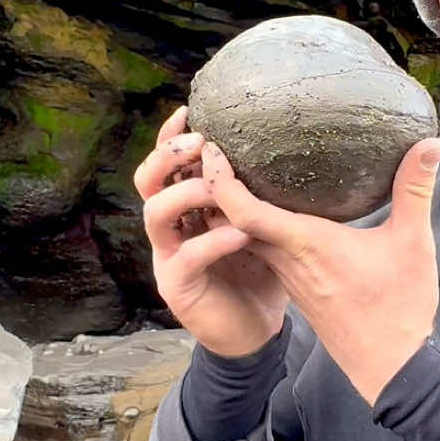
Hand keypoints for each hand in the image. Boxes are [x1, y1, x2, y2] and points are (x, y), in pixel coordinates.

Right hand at [133, 106, 289, 356]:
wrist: (256, 331)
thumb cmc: (260, 271)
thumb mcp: (261, 223)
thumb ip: (261, 193)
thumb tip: (292, 147)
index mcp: (186, 207)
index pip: (166, 164)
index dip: (170, 136)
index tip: (189, 109)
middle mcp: (170, 228)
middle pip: (147, 180)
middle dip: (168, 156)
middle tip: (199, 142)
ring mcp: (168, 256)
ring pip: (155, 213)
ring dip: (186, 193)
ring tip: (219, 187)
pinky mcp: (177, 286)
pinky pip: (186, 257)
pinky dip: (213, 241)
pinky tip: (241, 234)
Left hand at [200, 135, 439, 403]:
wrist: (390, 367)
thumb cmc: (398, 307)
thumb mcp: (413, 242)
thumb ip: (415, 188)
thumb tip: (431, 143)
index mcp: (306, 245)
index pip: (245, 212)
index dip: (222, 180)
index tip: (214, 149)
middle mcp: (287, 260)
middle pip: (232, 222)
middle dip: (215, 186)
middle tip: (212, 148)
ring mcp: (288, 275)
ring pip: (243, 237)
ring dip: (228, 208)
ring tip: (230, 170)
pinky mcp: (295, 286)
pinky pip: (259, 250)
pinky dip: (248, 227)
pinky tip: (265, 207)